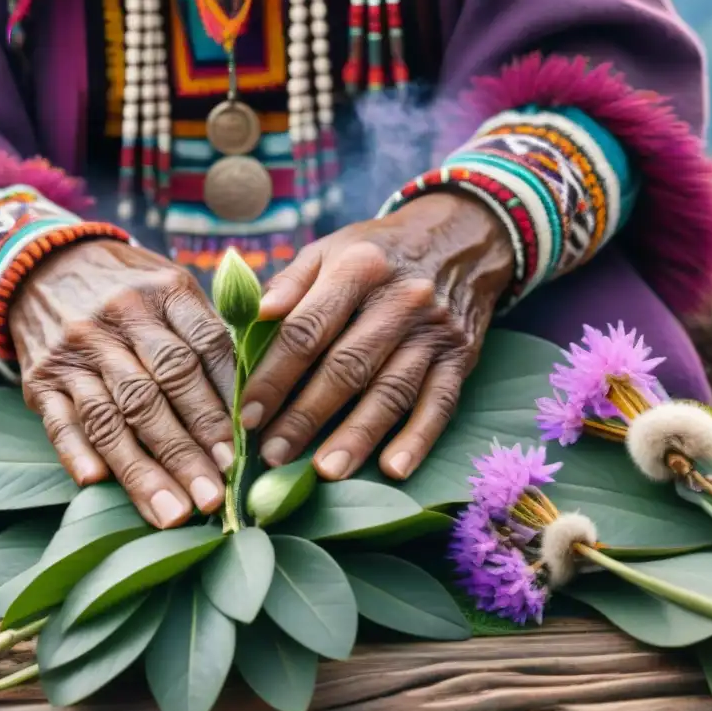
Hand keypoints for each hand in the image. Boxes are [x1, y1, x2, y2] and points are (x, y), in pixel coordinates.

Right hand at [9, 239, 236, 527]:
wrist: (44, 264)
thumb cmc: (132, 288)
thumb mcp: (174, 286)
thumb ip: (212, 331)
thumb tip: (260, 391)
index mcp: (165, 291)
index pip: (203, 349)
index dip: (222, 404)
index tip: (242, 452)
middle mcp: (118, 319)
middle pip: (159, 390)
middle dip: (189, 449)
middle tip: (215, 496)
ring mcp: (75, 351)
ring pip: (112, 416)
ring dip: (143, 469)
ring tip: (173, 513)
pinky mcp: (40, 378)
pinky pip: (59, 420)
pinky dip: (76, 451)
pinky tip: (97, 484)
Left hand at [241, 193, 513, 480]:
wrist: (463, 238)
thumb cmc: (380, 252)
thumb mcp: (332, 248)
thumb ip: (290, 283)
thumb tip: (251, 318)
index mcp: (358, 267)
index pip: (306, 330)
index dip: (274, 376)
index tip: (248, 415)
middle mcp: (400, 299)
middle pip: (346, 367)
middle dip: (306, 416)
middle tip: (273, 455)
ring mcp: (434, 331)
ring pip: (390, 391)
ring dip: (356, 436)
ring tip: (324, 471)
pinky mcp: (461, 357)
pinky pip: (439, 404)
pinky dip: (418, 439)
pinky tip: (394, 470)